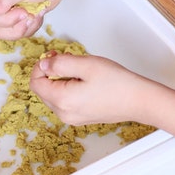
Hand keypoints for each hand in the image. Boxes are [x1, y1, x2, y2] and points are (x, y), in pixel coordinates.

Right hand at [0, 0, 68, 39]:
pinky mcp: (12, 17)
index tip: (24, 11)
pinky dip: (29, 28)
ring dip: (23, 29)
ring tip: (34, 15)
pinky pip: (15, 33)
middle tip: (29, 13)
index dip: (6, 18)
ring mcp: (2, 9)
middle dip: (15, 25)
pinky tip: (36, 15)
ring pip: (3, 33)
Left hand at [30, 51, 146, 125]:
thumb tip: (44, 65)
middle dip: (49, 73)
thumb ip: (60, 63)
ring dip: (59, 81)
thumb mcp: (85, 65)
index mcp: (62, 101)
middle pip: (43, 91)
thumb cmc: (117, 82)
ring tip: (79, 71)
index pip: (35, 83)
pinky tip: (84, 82)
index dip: (40, 66)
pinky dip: (68, 90)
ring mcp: (73, 118)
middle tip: (66, 59)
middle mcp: (64, 114)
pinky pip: (65, 103)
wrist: (138, 100)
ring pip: (53, 96)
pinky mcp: (81, 118)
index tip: (54, 56)